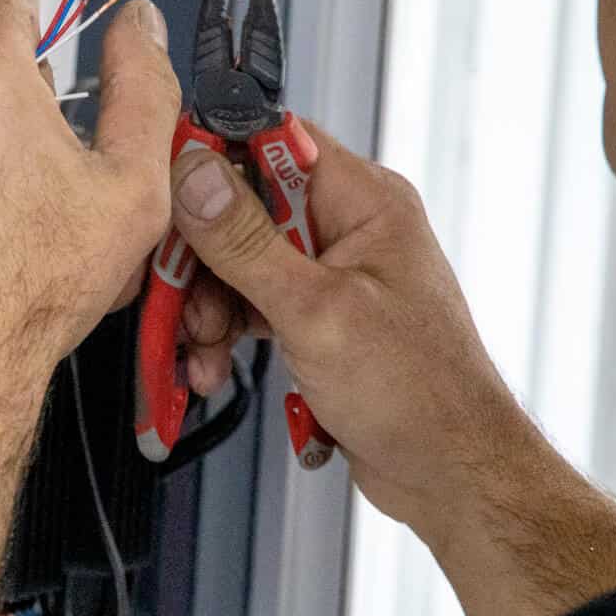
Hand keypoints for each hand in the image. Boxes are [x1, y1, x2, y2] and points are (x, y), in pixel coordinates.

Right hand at [168, 128, 531, 541]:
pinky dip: (227, 335)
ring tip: (200, 351)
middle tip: (176, 301)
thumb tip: (195, 173)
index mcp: (365, 201)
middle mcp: (350, 227)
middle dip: (201, 261)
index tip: (164, 198)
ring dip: (208, 308)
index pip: (273, 142)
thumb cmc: (417, 393)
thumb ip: (246, 241)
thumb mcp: (316, 311)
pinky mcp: (318, 318)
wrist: (450, 473)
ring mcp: (332, 275)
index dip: (212, 162)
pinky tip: (212, 368)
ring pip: (240, 264)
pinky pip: (253, 306)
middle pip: (243, 210)